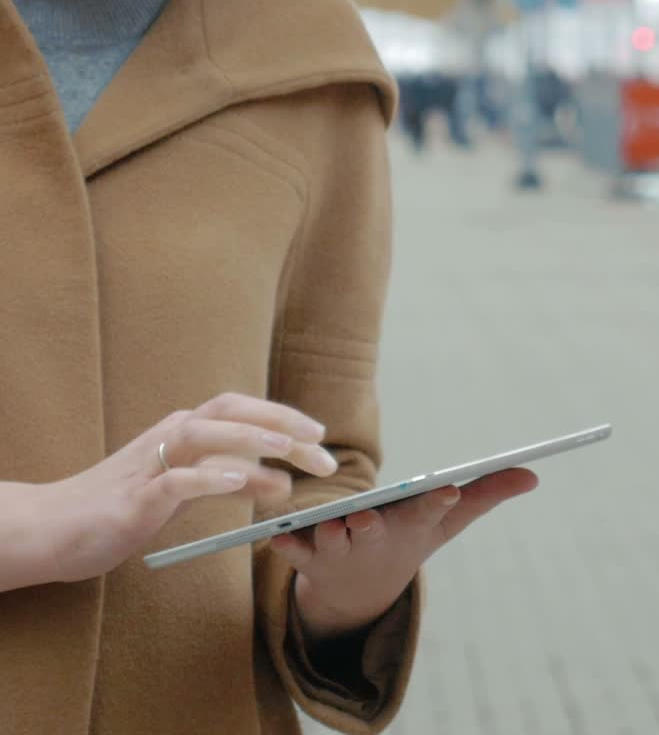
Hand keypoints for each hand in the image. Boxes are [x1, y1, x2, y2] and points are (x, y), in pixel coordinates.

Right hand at [28, 392, 336, 586]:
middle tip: (323, 450)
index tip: (320, 440)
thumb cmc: (122, 507)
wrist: (54, 527)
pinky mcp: (135, 498)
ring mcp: (151, 464)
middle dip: (281, 425)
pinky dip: (209, 476)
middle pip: (232, 413)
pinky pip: (176, 480)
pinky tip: (239, 480)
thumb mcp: (185, 491)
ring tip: (291, 455)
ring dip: (251, 441)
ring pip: (206, 434)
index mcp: (183, 431)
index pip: (242, 413)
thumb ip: (230, 481)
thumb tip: (281, 479)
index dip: (284, 420)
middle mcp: (170, 436)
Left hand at [272, 468, 537, 643]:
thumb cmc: (408, 538)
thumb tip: (533, 473)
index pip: (427, 511)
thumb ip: (485, 494)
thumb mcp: (446, 520)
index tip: (447, 487)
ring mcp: (338, 550)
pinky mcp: (305, 554)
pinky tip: (276, 538)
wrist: (358, 593)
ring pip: (331, 540)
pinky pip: (292, 551)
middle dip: (372, 524)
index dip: (437, 500)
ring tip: (328, 523)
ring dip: (328, 533)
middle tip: (369, 515)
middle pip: (373, 530)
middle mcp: (374, 540)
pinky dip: (285, 546)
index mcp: (410, 526)